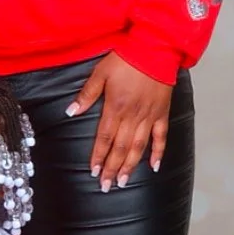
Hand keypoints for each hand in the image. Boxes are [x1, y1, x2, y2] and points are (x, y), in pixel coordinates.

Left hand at [67, 52, 170, 191]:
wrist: (155, 48)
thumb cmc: (126, 58)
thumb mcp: (100, 73)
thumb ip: (86, 95)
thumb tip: (70, 112)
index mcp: (115, 107)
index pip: (104, 138)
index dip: (98, 155)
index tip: (93, 171)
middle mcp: (132, 116)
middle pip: (120, 148)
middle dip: (111, 168)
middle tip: (106, 186)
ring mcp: (149, 116)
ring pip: (138, 147)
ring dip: (130, 166)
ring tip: (123, 181)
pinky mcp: (162, 113)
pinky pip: (161, 137)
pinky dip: (158, 152)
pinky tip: (153, 166)